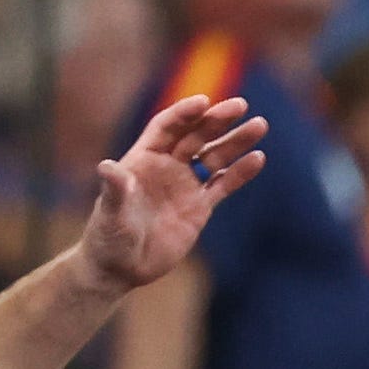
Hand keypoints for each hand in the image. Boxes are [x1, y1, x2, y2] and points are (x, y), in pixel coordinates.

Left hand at [78, 95, 266, 296]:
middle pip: (196, 136)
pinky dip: (241, 173)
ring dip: (236, 141)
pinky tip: (258, 159)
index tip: (204, 102)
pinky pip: (224, 185)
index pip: (167, 128)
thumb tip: (108, 167)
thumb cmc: (108, 237)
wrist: (122, 266)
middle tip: (241, 106)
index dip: (184, 114)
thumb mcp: (110, 213)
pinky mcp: (201, 207)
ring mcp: (186, 186)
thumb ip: (115, 190)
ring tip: (260, 125)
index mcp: (142, 160)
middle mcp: (166, 167)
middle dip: (217, 120)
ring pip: (215, 157)